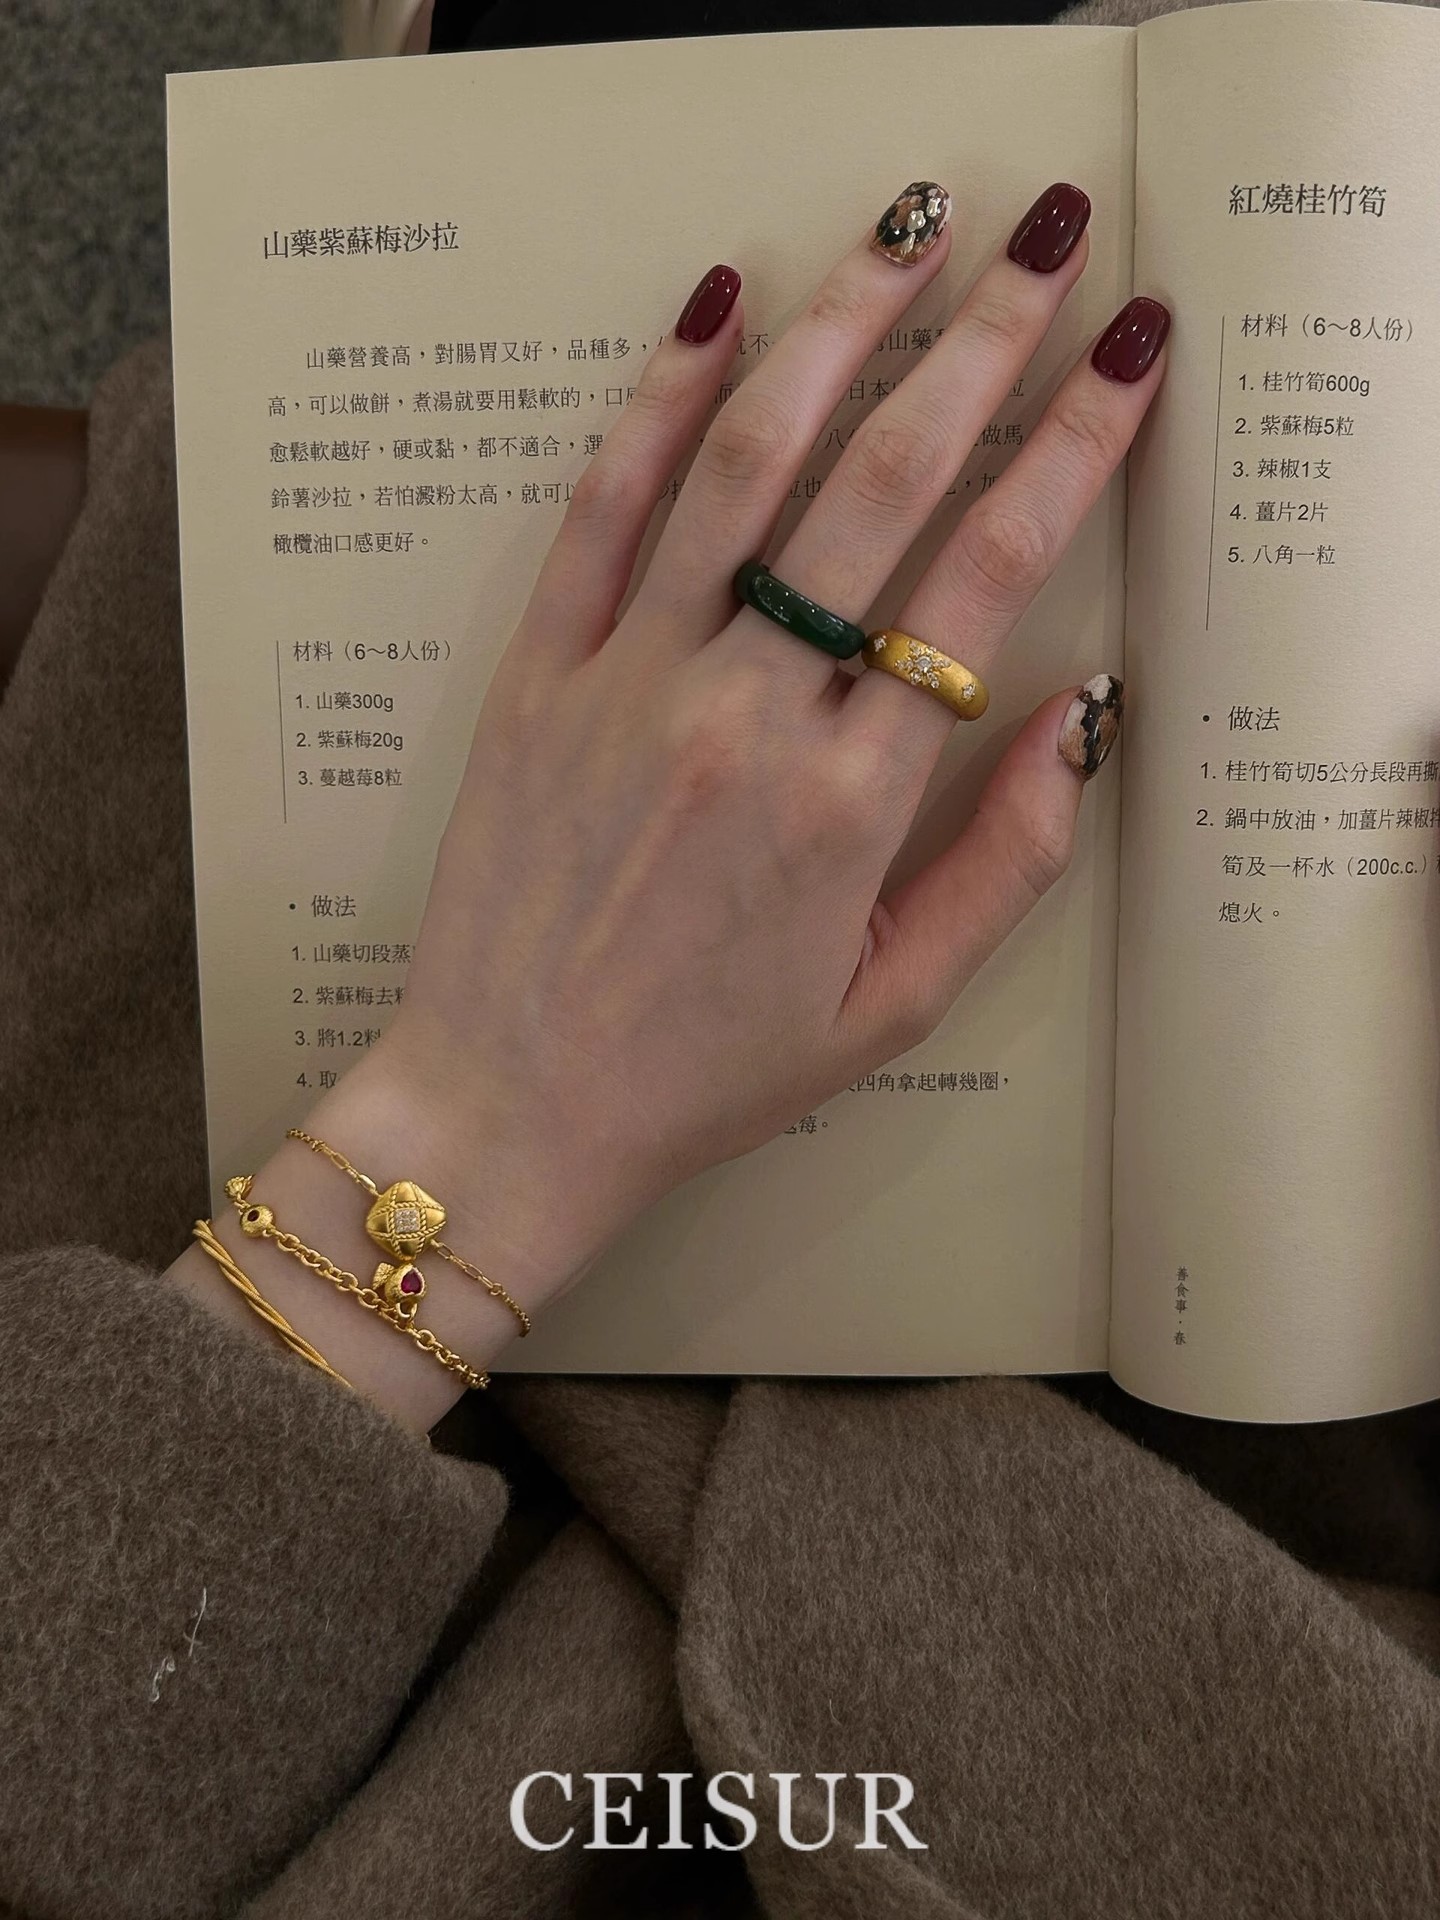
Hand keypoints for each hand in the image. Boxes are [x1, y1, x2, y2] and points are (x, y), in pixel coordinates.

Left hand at [369, 179, 1168, 1323]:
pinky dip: (660, 398)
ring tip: (906, 230)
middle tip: (1040, 241)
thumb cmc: (708, 1071)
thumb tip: (1082, 720)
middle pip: (884, 483)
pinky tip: (717, 308)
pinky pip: (603, 507)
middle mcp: (745, 714)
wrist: (513, 1103)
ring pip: (747, 464)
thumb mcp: (892, 1006)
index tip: (1124, 353)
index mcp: (850, 801)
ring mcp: (631, 681)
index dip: (1072, 444)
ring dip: (837, 330)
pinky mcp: (539, 674)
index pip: (988, 574)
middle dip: (980, 343)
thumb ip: (1005, 864)